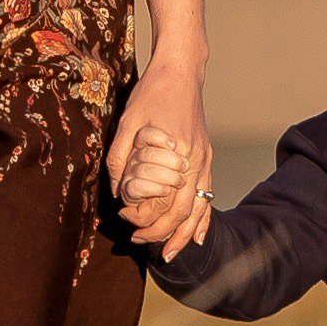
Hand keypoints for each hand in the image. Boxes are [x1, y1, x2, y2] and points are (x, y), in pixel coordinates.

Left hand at [105, 64, 214, 258]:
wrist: (180, 72)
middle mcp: (195, 161)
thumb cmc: (151, 94)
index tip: (127, 221)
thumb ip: (121, 159)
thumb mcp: (127, 124)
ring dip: (185, 234)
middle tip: (141, 243)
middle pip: (184, 211)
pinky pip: (207, 195)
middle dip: (163, 233)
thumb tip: (119, 194)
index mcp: (177, 154)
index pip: (165, 201)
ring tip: (170, 253)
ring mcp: (204, 160)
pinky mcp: (205, 158)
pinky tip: (198, 237)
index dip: (146, 217)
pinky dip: (203, 219)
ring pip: (199, 208)